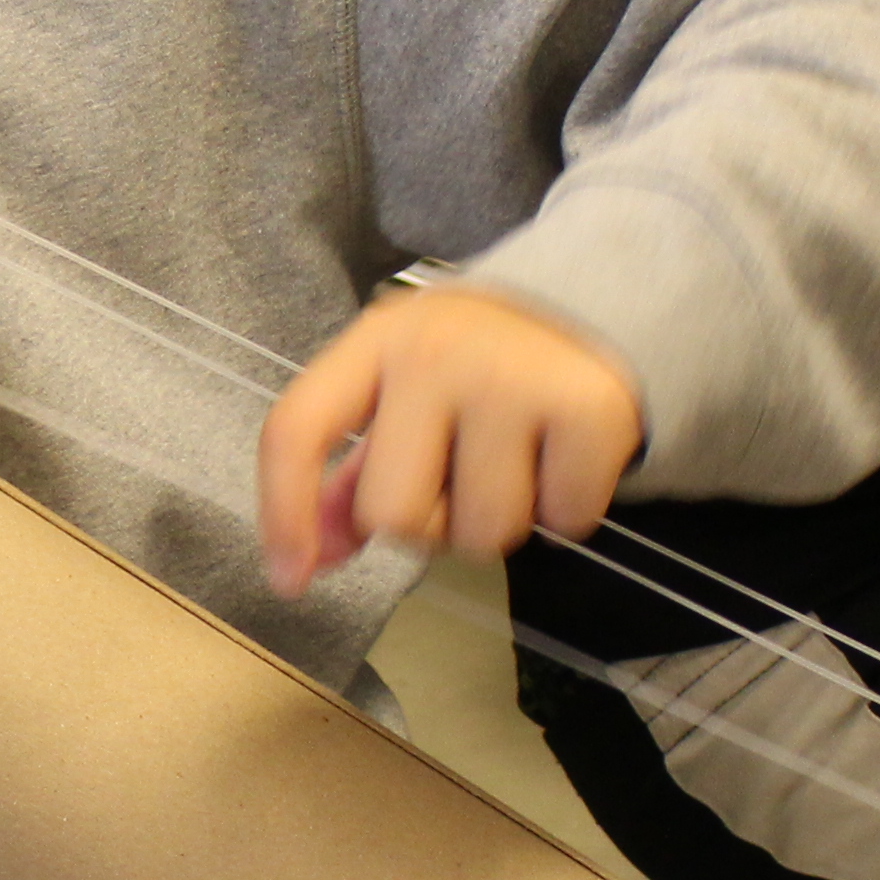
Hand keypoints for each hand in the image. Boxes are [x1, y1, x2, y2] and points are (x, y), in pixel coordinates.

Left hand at [255, 282, 642, 595]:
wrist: (596, 299)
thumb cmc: (481, 361)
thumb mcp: (404, 392)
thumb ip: (349, 475)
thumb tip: (310, 559)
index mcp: (376, 342)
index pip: (297, 430)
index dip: (283, 514)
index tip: (290, 580)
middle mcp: (435, 353)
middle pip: (393, 516)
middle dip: (429, 521)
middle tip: (461, 476)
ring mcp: (514, 379)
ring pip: (483, 536)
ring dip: (503, 519)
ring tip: (519, 460)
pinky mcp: (588, 410)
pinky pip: (564, 523)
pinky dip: (569, 508)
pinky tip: (565, 455)